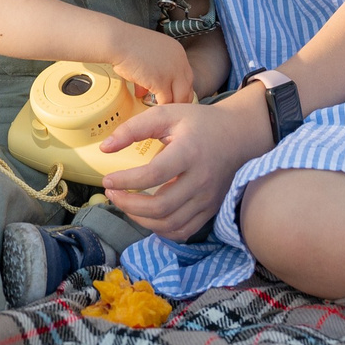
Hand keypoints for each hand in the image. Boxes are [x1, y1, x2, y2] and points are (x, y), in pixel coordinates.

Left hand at [96, 93, 272, 242]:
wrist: (238, 135)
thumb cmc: (199, 123)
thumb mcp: (167, 114)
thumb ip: (134, 128)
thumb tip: (105, 147)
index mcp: (189, 152)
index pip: (154, 174)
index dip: (127, 181)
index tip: (107, 180)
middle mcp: (201, 180)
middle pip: (161, 206)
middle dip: (129, 205)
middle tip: (111, 193)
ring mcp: (208, 198)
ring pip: (170, 223)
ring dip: (141, 219)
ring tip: (125, 204)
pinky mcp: (210, 209)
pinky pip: (183, 231)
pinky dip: (161, 229)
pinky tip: (147, 216)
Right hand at [104, 26, 196, 105]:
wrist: (118, 41)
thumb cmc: (127, 45)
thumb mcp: (147, 56)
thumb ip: (151, 73)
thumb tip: (145, 91)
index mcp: (177, 52)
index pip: (186, 76)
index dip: (180, 89)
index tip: (174, 96)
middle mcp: (179, 61)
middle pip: (187, 88)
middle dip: (178, 99)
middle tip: (169, 108)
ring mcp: (172, 72)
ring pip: (178, 97)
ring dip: (169, 105)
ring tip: (160, 111)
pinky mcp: (161, 82)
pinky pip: (165, 101)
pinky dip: (159, 107)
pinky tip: (152, 110)